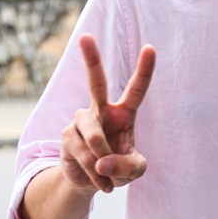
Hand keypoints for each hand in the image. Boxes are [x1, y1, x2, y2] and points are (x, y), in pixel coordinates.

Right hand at [60, 34, 155, 193]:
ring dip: (104, 161)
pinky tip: (98, 180)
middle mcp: (100, 110)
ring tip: (107, 172)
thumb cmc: (118, 167)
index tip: (150, 48)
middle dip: (91, 59)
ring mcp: (80, 122)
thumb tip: (102, 162)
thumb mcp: (135, 170)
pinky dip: (96, 175)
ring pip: (95, 138)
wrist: (92, 182)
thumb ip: (128, 167)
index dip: (144, 69)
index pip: (136, 89)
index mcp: (123, 112)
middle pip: (96, 83)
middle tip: (84, 36)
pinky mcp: (67, 137)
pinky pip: (86, 157)